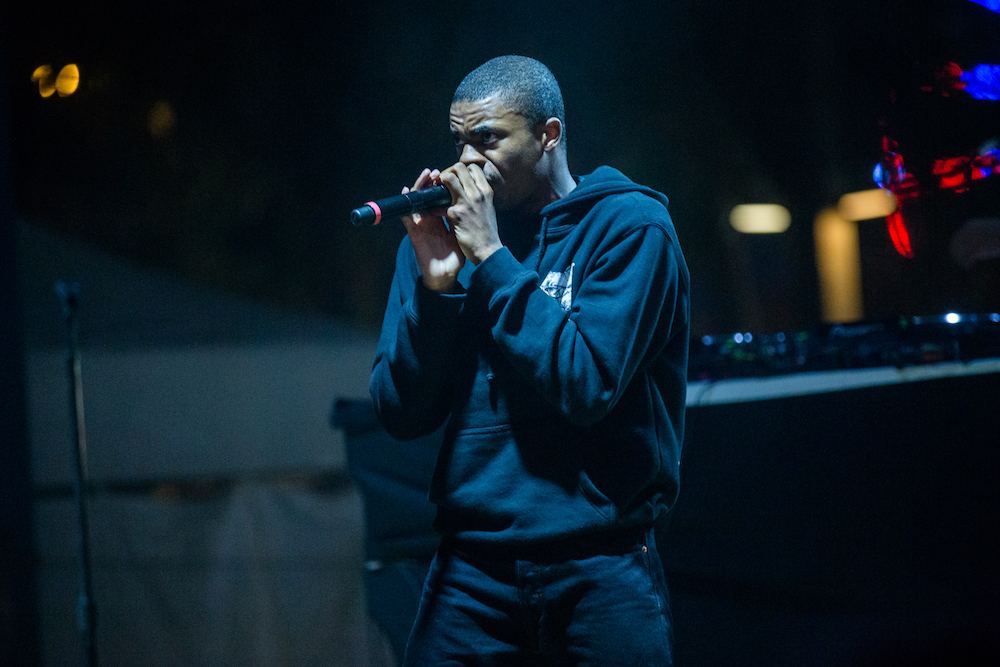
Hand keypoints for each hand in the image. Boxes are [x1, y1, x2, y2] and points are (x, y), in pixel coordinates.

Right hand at [401, 168, 464, 291]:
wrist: (445, 274)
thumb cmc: (454, 257)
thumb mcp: (460, 234)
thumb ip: (461, 220)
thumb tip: (469, 204)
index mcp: (442, 220)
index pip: (440, 198)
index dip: (443, 186)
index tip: (450, 175)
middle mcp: (430, 220)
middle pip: (427, 196)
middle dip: (431, 182)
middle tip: (436, 171)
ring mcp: (421, 225)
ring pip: (417, 201)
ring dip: (420, 187)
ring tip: (426, 175)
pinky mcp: (414, 232)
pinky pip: (407, 216)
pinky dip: (406, 204)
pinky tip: (406, 191)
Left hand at [439, 163, 502, 264]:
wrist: (488, 250)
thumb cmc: (487, 232)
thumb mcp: (488, 209)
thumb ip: (479, 197)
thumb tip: (467, 189)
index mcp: (486, 191)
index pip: (473, 168)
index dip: (460, 170)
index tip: (454, 178)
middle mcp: (478, 193)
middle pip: (459, 168)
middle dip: (447, 172)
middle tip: (441, 183)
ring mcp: (468, 202)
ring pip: (449, 178)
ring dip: (439, 182)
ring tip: (435, 192)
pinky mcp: (457, 213)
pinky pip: (439, 203)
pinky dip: (434, 207)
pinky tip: (432, 211)